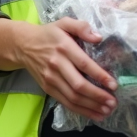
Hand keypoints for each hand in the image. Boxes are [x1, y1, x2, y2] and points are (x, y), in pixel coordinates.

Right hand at [0, 17, 117, 120]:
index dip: (99, 76)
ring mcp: (50, 79)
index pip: (84, 64)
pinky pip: (65, 102)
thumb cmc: (48, 34)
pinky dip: (80, 110)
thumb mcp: (64, 23)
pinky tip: (94, 114)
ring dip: (91, 106)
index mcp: (63, 47)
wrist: (23, 45)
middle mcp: (56, 65)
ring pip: (72, 97)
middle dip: (97, 96)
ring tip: (107, 110)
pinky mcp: (47, 88)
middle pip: (78, 85)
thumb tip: (99, 37)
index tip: (114, 85)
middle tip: (113, 102)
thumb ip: (81, 27)